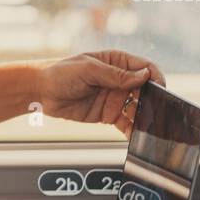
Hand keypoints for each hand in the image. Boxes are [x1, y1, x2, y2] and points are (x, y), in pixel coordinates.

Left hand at [36, 50, 165, 135]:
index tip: (160, 89)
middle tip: (156, 112)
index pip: (145, 67)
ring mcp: (115, 98)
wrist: (40, 92)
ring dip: (145, 117)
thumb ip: (115, 75)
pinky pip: (125, 123)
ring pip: (138, 108)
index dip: (155, 77)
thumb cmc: (60, 73)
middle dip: (153, 101)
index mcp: (117, 62)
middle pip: (145, 90)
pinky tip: (137, 136)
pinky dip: (132, 130)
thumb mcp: (88, 69)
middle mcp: (120, 80)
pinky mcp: (108, 114)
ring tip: (149, 127)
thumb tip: (144, 75)